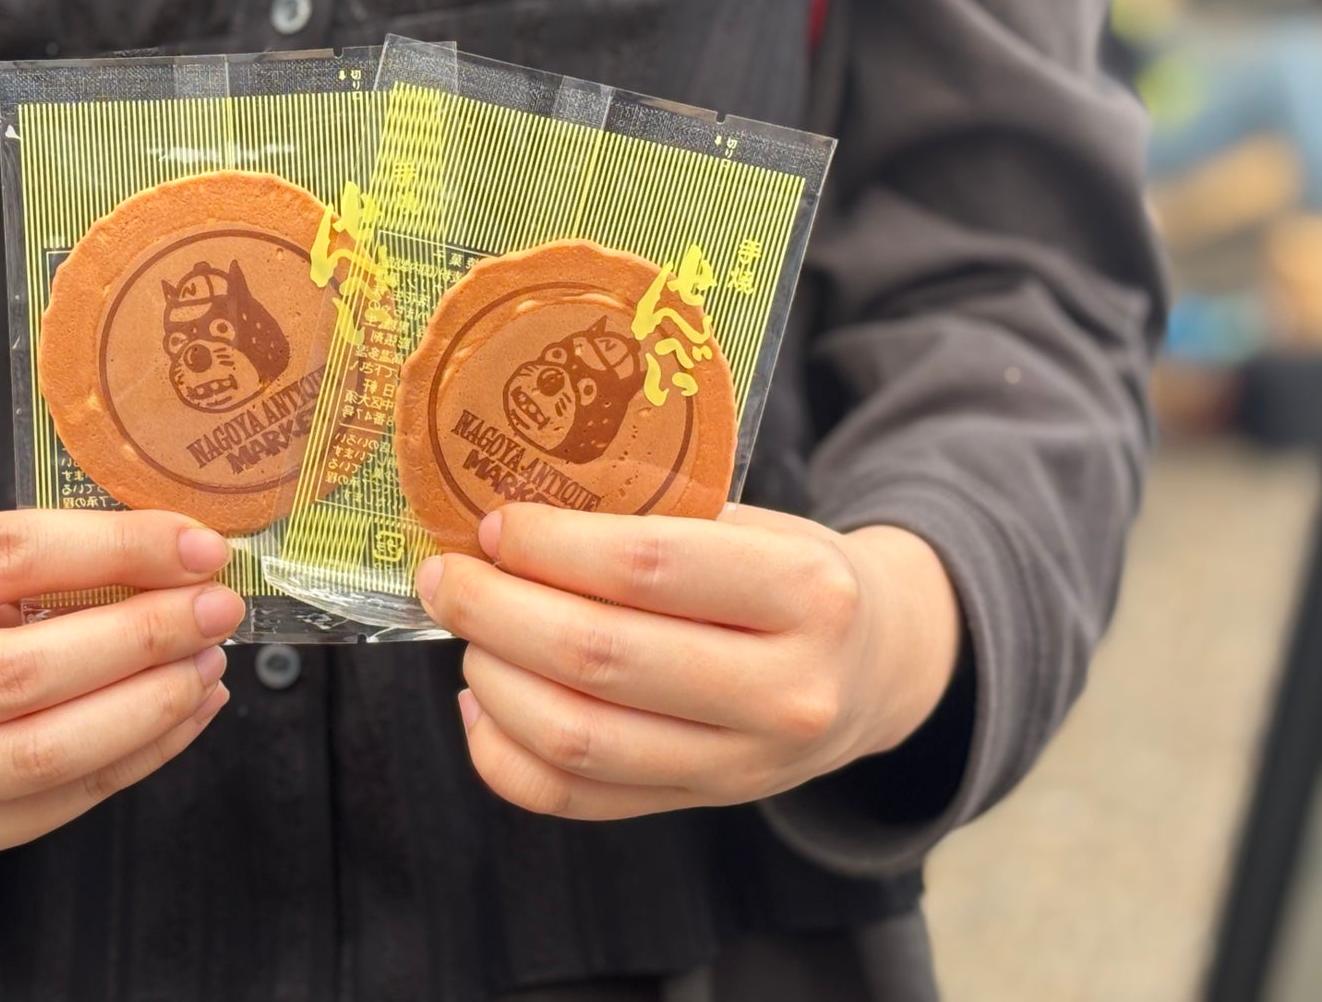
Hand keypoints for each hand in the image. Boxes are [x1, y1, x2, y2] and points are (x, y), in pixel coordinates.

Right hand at [0, 510, 245, 854]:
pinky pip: (56, 805)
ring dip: (147, 708)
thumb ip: (59, 553)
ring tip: (207, 664)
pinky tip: (188, 710)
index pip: (3, 556)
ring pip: (38, 756)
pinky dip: (139, 757)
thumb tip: (187, 557)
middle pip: (16, 673)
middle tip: (216, 611)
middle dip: (139, 640)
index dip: (114, 549)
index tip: (198, 548)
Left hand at [414, 503, 960, 819]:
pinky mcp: (701, 806)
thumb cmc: (794, 576)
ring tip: (469, 632)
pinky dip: (502, 753)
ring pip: (577, 739)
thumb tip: (512, 515)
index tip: (495, 525)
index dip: (549, 544)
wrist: (874, 667)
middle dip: (496, 610)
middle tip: (447, 577)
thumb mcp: (756, 524)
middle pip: (599, 658)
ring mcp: (744, 766)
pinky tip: (483, 701)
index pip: (647, 565)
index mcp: (806, 593)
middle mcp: (784, 692)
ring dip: (494, 678)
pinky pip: (572, 800)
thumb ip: (654, 519)